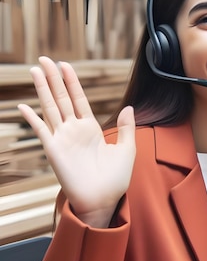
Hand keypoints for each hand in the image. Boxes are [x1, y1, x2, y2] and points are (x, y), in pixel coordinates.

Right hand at [17, 56, 135, 227]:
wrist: (104, 200)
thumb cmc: (116, 180)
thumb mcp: (127, 150)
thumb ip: (127, 128)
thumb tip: (129, 107)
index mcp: (91, 129)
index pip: (79, 99)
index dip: (72, 83)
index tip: (66, 65)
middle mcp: (74, 131)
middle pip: (62, 98)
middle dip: (54, 79)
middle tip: (45, 59)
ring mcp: (63, 139)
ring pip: (50, 108)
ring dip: (43, 90)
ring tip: (36, 71)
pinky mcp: (54, 150)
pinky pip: (41, 131)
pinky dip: (32, 119)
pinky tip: (22, 106)